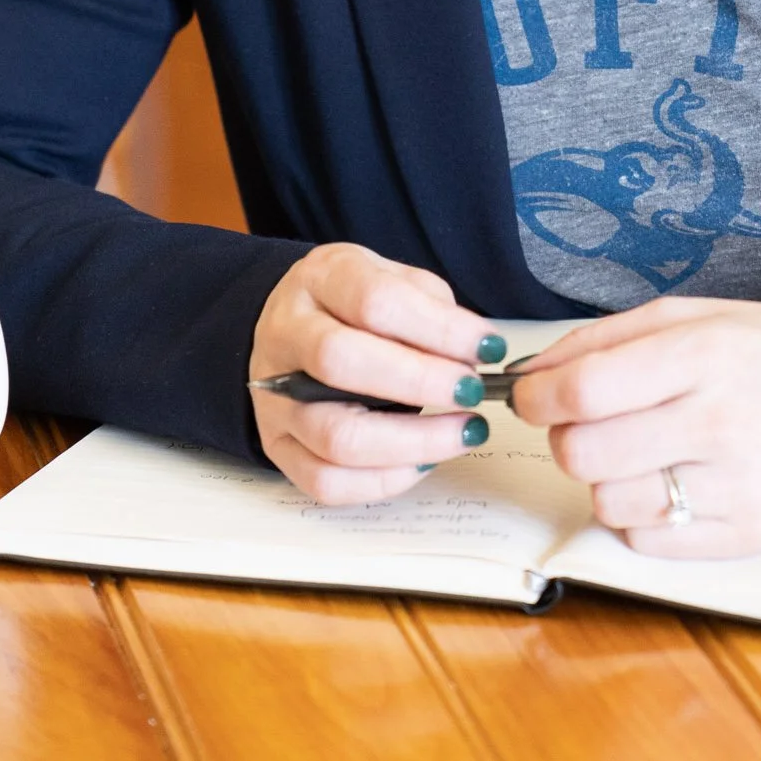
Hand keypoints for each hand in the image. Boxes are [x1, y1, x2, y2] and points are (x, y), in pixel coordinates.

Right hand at [250, 243, 500, 504]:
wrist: (292, 327)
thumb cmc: (353, 304)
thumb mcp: (391, 277)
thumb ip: (430, 306)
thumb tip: (473, 351)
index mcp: (318, 279)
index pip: (374, 301)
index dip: (438, 328)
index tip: (487, 347)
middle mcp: (285, 336)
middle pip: (342, 363)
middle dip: (421, 382)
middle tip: (471, 391)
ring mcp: (274, 398)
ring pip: (335, 436)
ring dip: (413, 441)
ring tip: (463, 432)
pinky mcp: (277, 448)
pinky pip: (326, 482)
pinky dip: (384, 481)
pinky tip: (425, 460)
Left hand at [509, 297, 760, 558]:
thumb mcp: (692, 315)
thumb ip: (606, 338)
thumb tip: (533, 371)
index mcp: (703, 355)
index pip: (586, 389)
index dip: (539, 395)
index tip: (531, 395)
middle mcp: (719, 423)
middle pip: (586, 453)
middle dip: (565, 437)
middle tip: (584, 424)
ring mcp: (734, 488)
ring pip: (609, 502)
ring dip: (603, 478)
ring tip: (636, 452)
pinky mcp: (745, 536)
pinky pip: (646, 541)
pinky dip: (638, 515)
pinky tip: (665, 483)